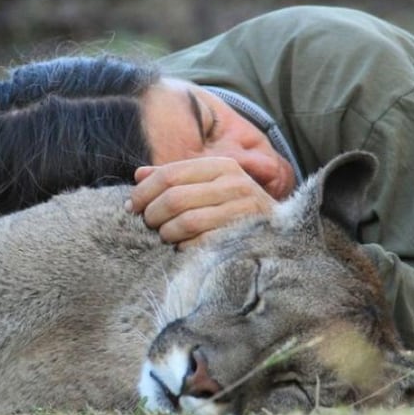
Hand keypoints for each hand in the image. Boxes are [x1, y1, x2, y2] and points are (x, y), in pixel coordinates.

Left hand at [126, 157, 276, 247]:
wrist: (281, 235)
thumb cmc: (235, 209)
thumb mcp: (208, 185)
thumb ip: (176, 178)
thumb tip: (138, 174)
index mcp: (222, 166)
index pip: (170, 174)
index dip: (144, 191)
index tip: (132, 206)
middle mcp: (234, 183)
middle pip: (174, 198)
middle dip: (153, 214)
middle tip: (149, 224)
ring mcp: (242, 210)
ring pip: (185, 222)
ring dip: (167, 233)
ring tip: (165, 237)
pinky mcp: (244, 236)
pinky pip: (201, 244)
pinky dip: (185, 248)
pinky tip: (184, 248)